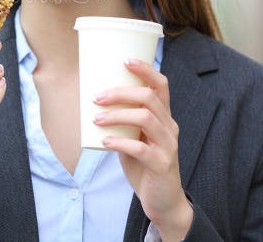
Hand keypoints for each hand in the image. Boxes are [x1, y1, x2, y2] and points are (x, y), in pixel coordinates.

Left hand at [93, 58, 192, 241]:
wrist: (163, 201)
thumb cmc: (145, 165)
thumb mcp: (136, 138)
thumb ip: (123, 122)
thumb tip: (93, 103)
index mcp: (165, 117)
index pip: (161, 86)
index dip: (145, 70)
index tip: (125, 60)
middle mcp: (170, 127)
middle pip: (149, 98)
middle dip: (121, 93)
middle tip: (97, 97)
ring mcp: (168, 146)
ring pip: (146, 118)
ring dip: (117, 115)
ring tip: (95, 118)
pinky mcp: (161, 165)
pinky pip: (140, 148)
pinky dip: (120, 141)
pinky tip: (104, 141)